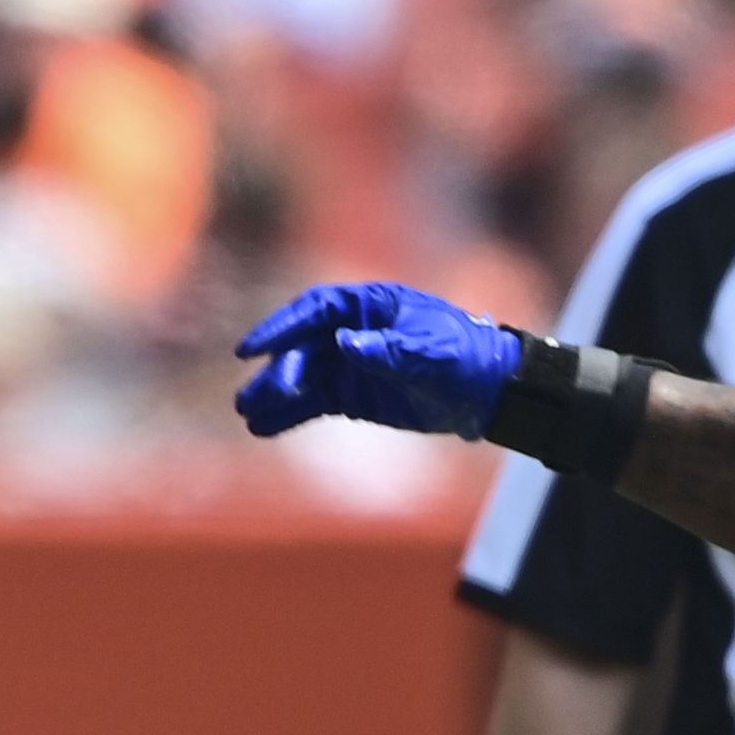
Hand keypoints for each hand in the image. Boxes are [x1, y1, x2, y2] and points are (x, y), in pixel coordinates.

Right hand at [235, 278, 524, 438]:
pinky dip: (288, 415)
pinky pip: (311, 403)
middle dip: (278, 370)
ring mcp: (349, 364)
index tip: (253, 349)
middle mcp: (352, 331)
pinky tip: (262, 428)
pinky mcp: (351, 395)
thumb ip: (389, 349)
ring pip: (301, 377)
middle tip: (257, 396)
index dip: (281, 327)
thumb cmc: (464, 358)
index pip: (316, 310)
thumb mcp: (431, 353)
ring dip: (273, 394)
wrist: (487, 391)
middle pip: (303, 346)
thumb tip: (346, 344)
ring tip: (247, 413)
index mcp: (370, 305)